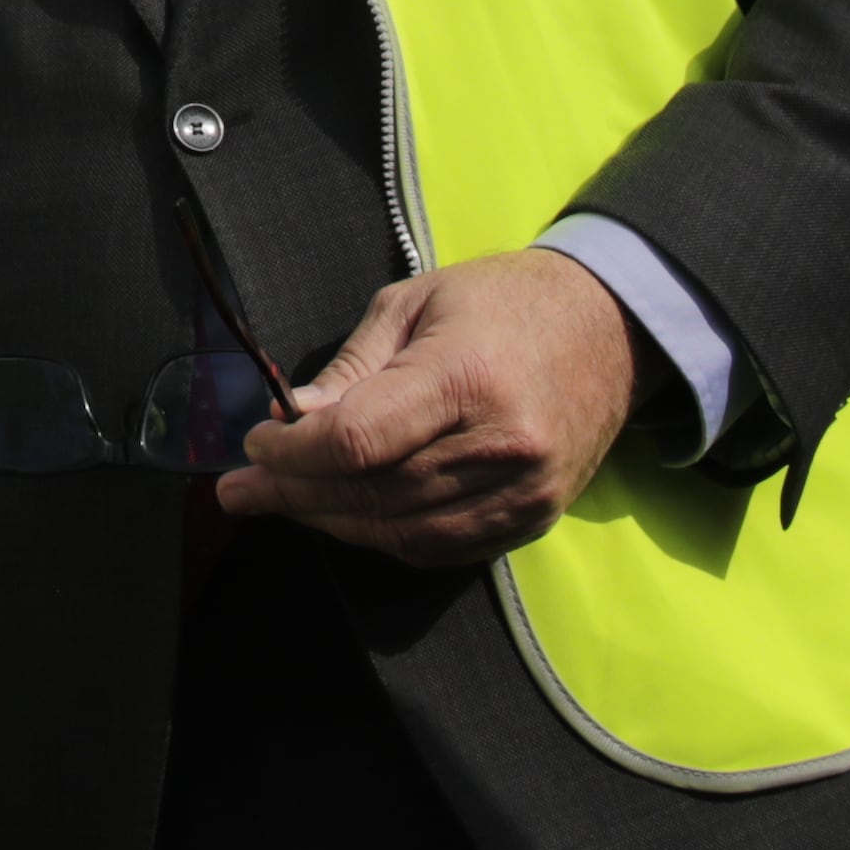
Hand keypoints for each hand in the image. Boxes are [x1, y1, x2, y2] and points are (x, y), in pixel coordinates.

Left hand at [214, 247, 642, 567]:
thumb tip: (291, 418)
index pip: (357, 441)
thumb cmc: (500, 301)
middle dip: (293, 493)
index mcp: (465, 378)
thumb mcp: (413, 303)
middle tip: (239, 490)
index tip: (254, 442)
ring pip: (401, 531)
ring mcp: (523, 491)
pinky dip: (384, 537)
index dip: (291, 453)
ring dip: (331, 521)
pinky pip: (440, 548)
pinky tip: (346, 515)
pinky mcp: (533, 519)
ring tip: (283, 502)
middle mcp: (501, 445)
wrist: (609, 328)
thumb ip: (352, 369)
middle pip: (372, 492)